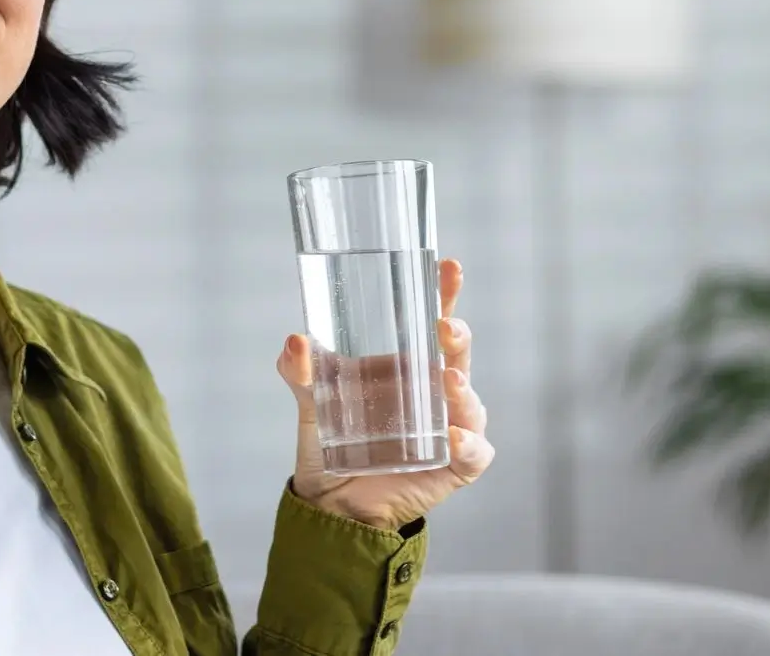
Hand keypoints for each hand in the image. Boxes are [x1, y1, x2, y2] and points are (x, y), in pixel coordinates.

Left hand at [277, 258, 492, 530]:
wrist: (332, 502)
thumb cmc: (331, 442)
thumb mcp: (312, 402)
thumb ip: (301, 371)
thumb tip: (295, 341)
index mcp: (408, 365)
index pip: (433, 321)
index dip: (444, 295)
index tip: (448, 268)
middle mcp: (435, 391)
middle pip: (458, 354)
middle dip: (457, 335)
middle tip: (444, 325)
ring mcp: (450, 426)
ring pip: (471, 402)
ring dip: (464, 388)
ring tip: (449, 379)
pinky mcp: (455, 465)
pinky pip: (474, 452)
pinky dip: (469, 443)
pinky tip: (453, 436)